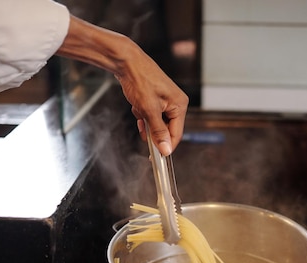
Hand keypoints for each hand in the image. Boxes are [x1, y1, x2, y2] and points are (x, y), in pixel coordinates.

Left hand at [56, 16, 187, 155]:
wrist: (127, 62)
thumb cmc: (140, 80)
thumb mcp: (149, 110)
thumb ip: (158, 132)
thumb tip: (166, 149)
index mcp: (179, 105)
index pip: (177, 134)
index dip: (166, 146)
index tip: (157, 157)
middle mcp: (175, 103)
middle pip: (166, 129)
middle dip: (152, 130)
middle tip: (143, 128)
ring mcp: (165, 101)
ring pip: (156, 122)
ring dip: (145, 121)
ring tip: (139, 110)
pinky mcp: (156, 99)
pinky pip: (150, 115)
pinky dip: (142, 114)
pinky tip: (136, 106)